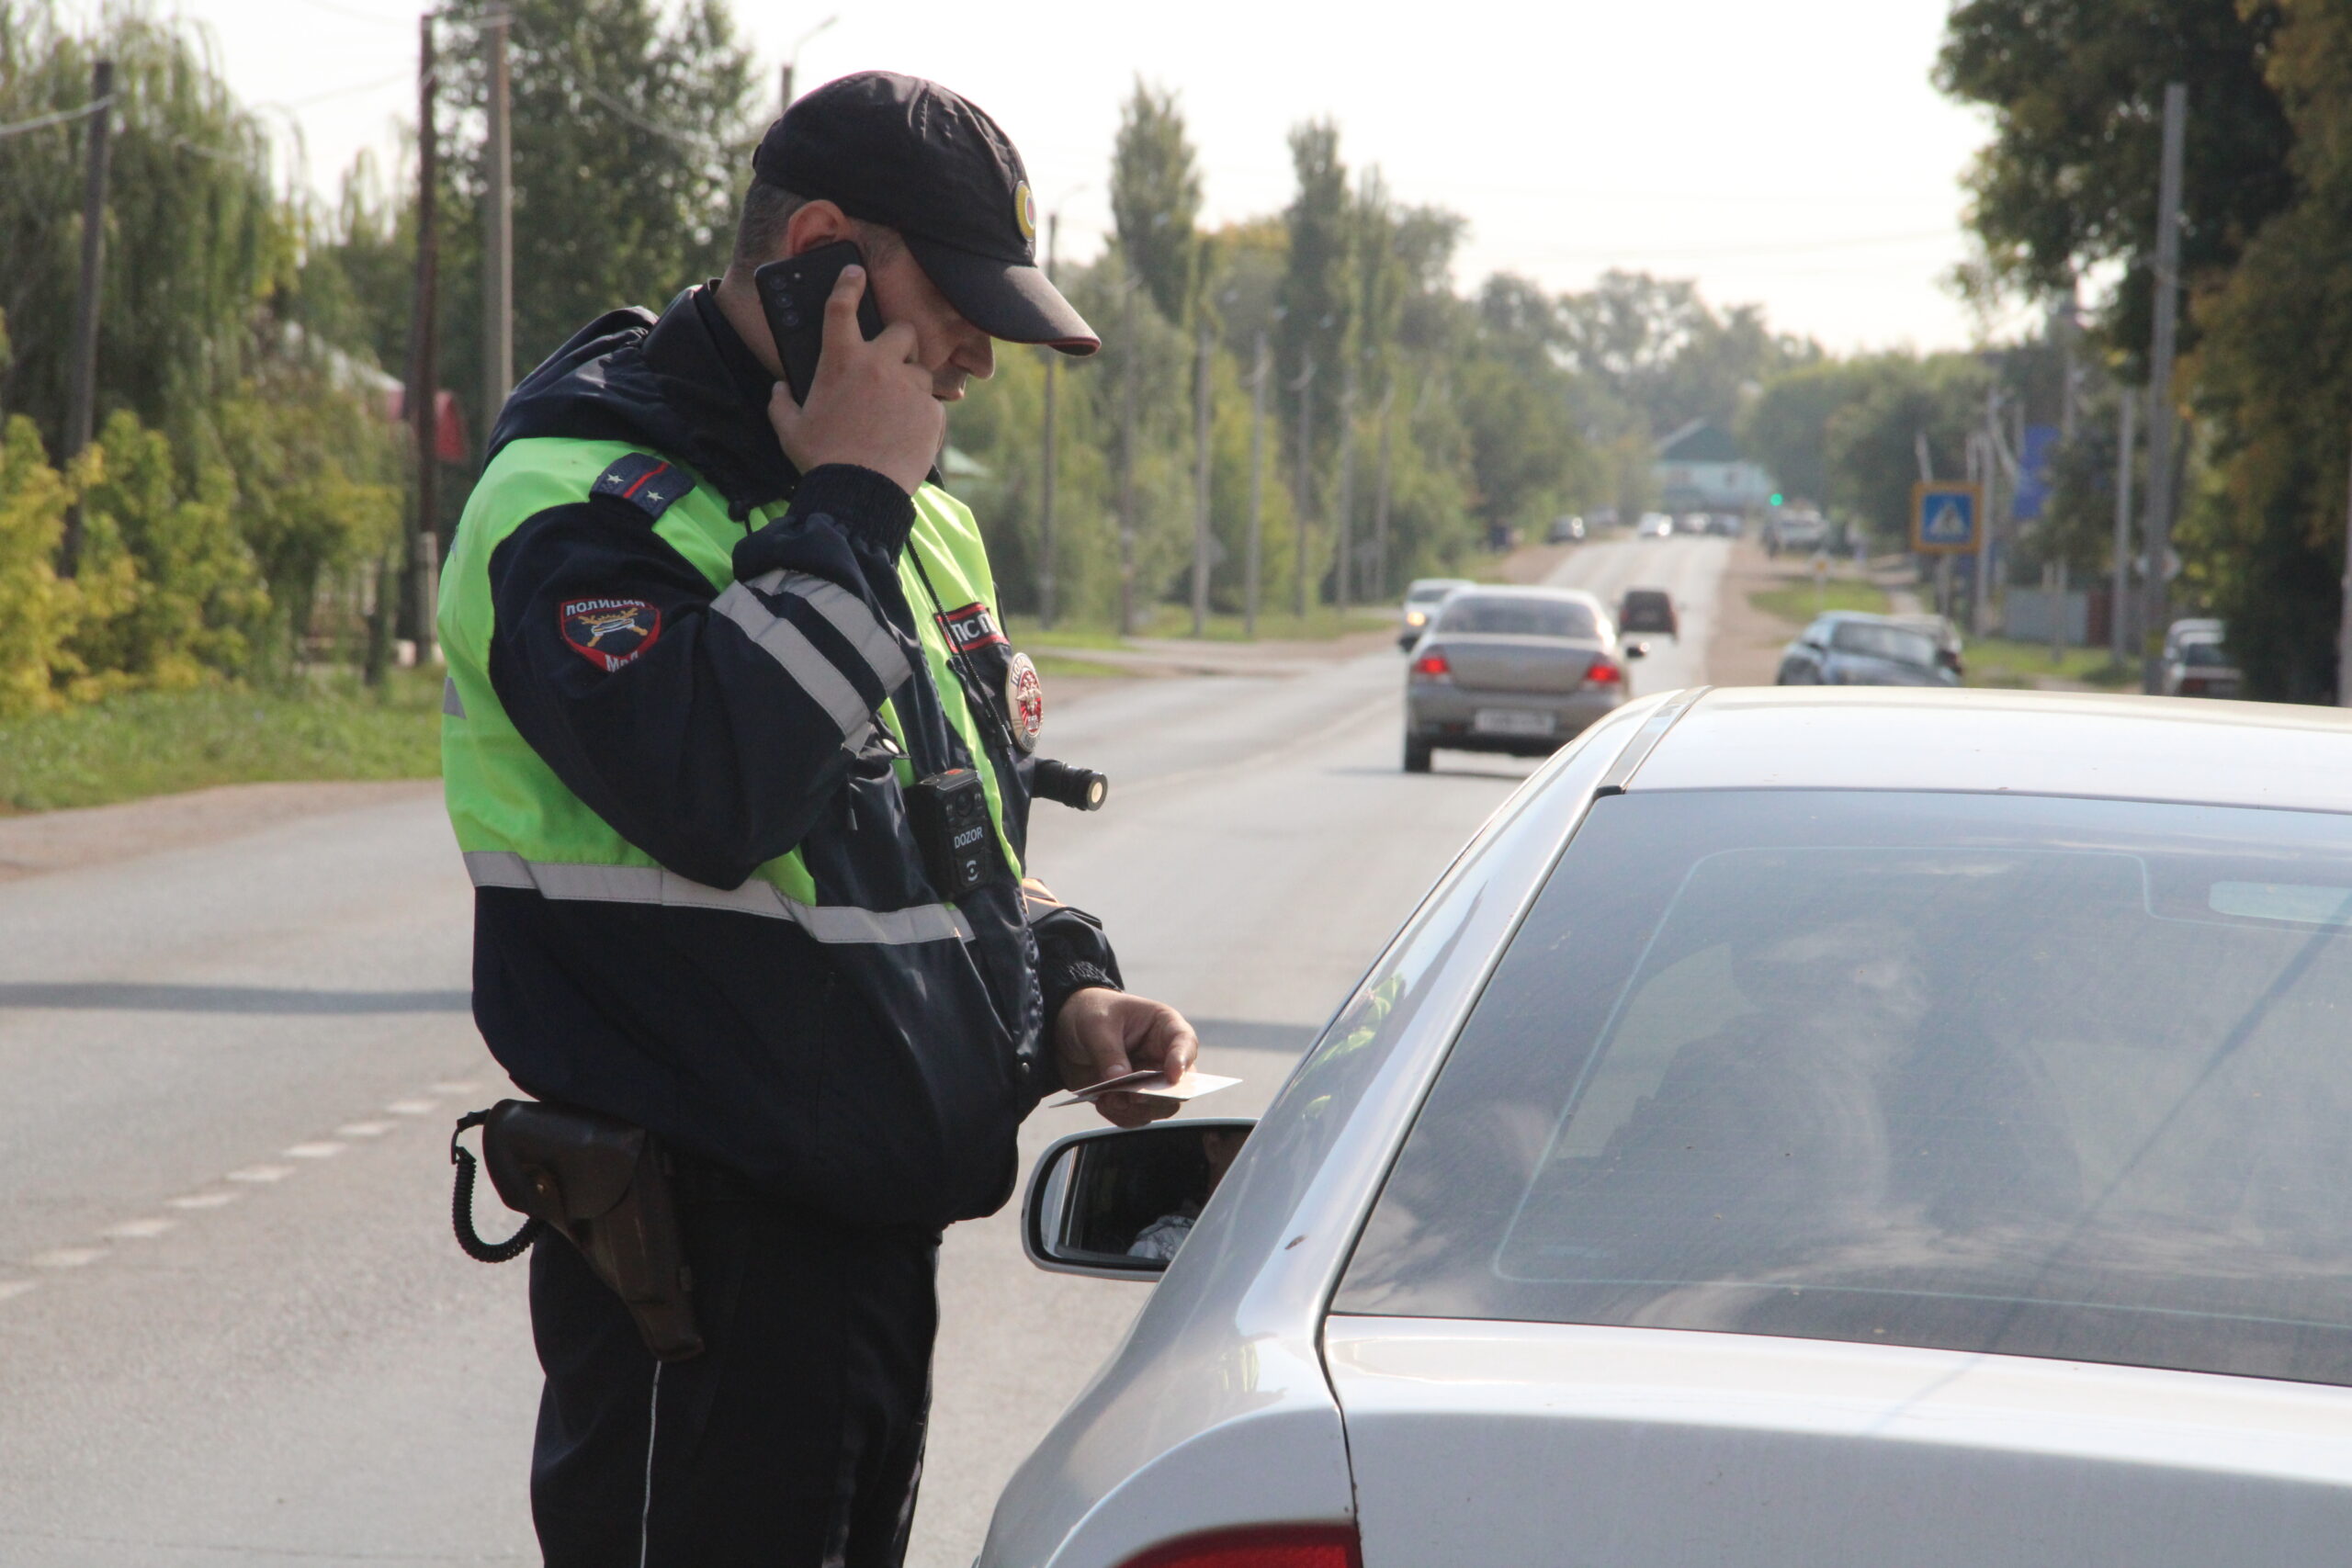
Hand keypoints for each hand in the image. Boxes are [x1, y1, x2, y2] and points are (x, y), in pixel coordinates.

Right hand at [766, 265, 943, 494]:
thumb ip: (782, 402)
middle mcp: (879, 365)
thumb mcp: (789, 429)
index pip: (842, 305)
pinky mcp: (931, 412)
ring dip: (910, 381)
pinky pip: (931, 405)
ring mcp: (909, 387)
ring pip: (920, 369)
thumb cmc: (821, 460)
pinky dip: (921, 415)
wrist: (859, 493)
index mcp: (840, 360)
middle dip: (898, 340)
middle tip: (890, 360)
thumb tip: (780, 389)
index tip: (855, 272)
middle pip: (902, 330)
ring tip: (895, 409)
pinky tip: (904, 435)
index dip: (848, 283)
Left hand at [1053, 989, 1198, 1128]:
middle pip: (1179, 1085)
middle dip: (1158, 1096)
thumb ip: (1109, 1052)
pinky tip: (1102, 1103)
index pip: (1185, 1043)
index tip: (1172, 1076)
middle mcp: (1163, 1057)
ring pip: (1160, 1107)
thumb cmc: (1091, 1014)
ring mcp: (1149, 1081)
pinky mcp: (1132, 1098)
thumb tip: (1119, 1081)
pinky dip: (1121, 1116)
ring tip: (1108, 1100)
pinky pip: (1137, 1116)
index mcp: (1164, 1026)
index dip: (1182, 1060)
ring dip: (1136, 1110)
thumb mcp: (1096, 1025)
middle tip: (1134, 1097)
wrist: (1067, 1030)